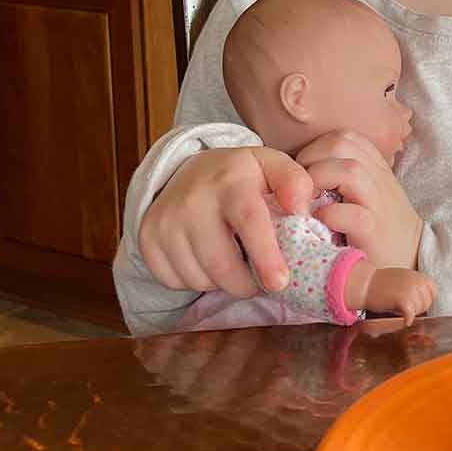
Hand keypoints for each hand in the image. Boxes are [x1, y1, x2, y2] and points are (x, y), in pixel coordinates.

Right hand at [139, 147, 314, 296]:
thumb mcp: (273, 166)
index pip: (249, 222)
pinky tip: (206, 258)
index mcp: (231, 181)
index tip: (280, 282)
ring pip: (200, 279)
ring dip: (222, 282)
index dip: (266, 257)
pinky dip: (196, 280)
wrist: (189, 170)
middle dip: (247, 284)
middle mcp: (193, 200)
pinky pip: (176, 282)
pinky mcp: (148, 239)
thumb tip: (302, 210)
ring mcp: (166, 220)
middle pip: (222, 264)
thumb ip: (296, 182)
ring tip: (232, 259)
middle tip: (261, 280)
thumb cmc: (241, 176)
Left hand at [298, 131, 423, 269]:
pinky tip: (320, 223)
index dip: (317, 149)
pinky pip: (352, 214)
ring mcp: (379, 203)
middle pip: (342, 143)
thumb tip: (300, 170)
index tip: (306, 173)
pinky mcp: (375, 231)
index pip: (344, 136)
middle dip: (311, 159)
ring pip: (350, 170)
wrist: (414, 257)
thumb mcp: (367, 191)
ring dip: (318, 182)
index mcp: (375, 166)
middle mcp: (379, 178)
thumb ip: (344, 176)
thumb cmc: (380, 225)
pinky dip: (329, 215)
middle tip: (302, 187)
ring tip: (308, 203)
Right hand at [353, 266, 435, 327]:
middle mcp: (417, 282)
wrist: (364, 284)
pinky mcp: (403, 300)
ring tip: (400, 310)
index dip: (425, 299)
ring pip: (420, 310)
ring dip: (412, 313)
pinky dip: (407, 319)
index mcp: (419, 275)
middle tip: (405, 308)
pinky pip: (411, 315)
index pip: (433, 291)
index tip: (416, 303)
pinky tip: (403, 320)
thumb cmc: (381, 283)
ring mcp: (411, 290)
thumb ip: (416, 285)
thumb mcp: (404, 278)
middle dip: (418, 308)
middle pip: (427, 303)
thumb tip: (426, 300)